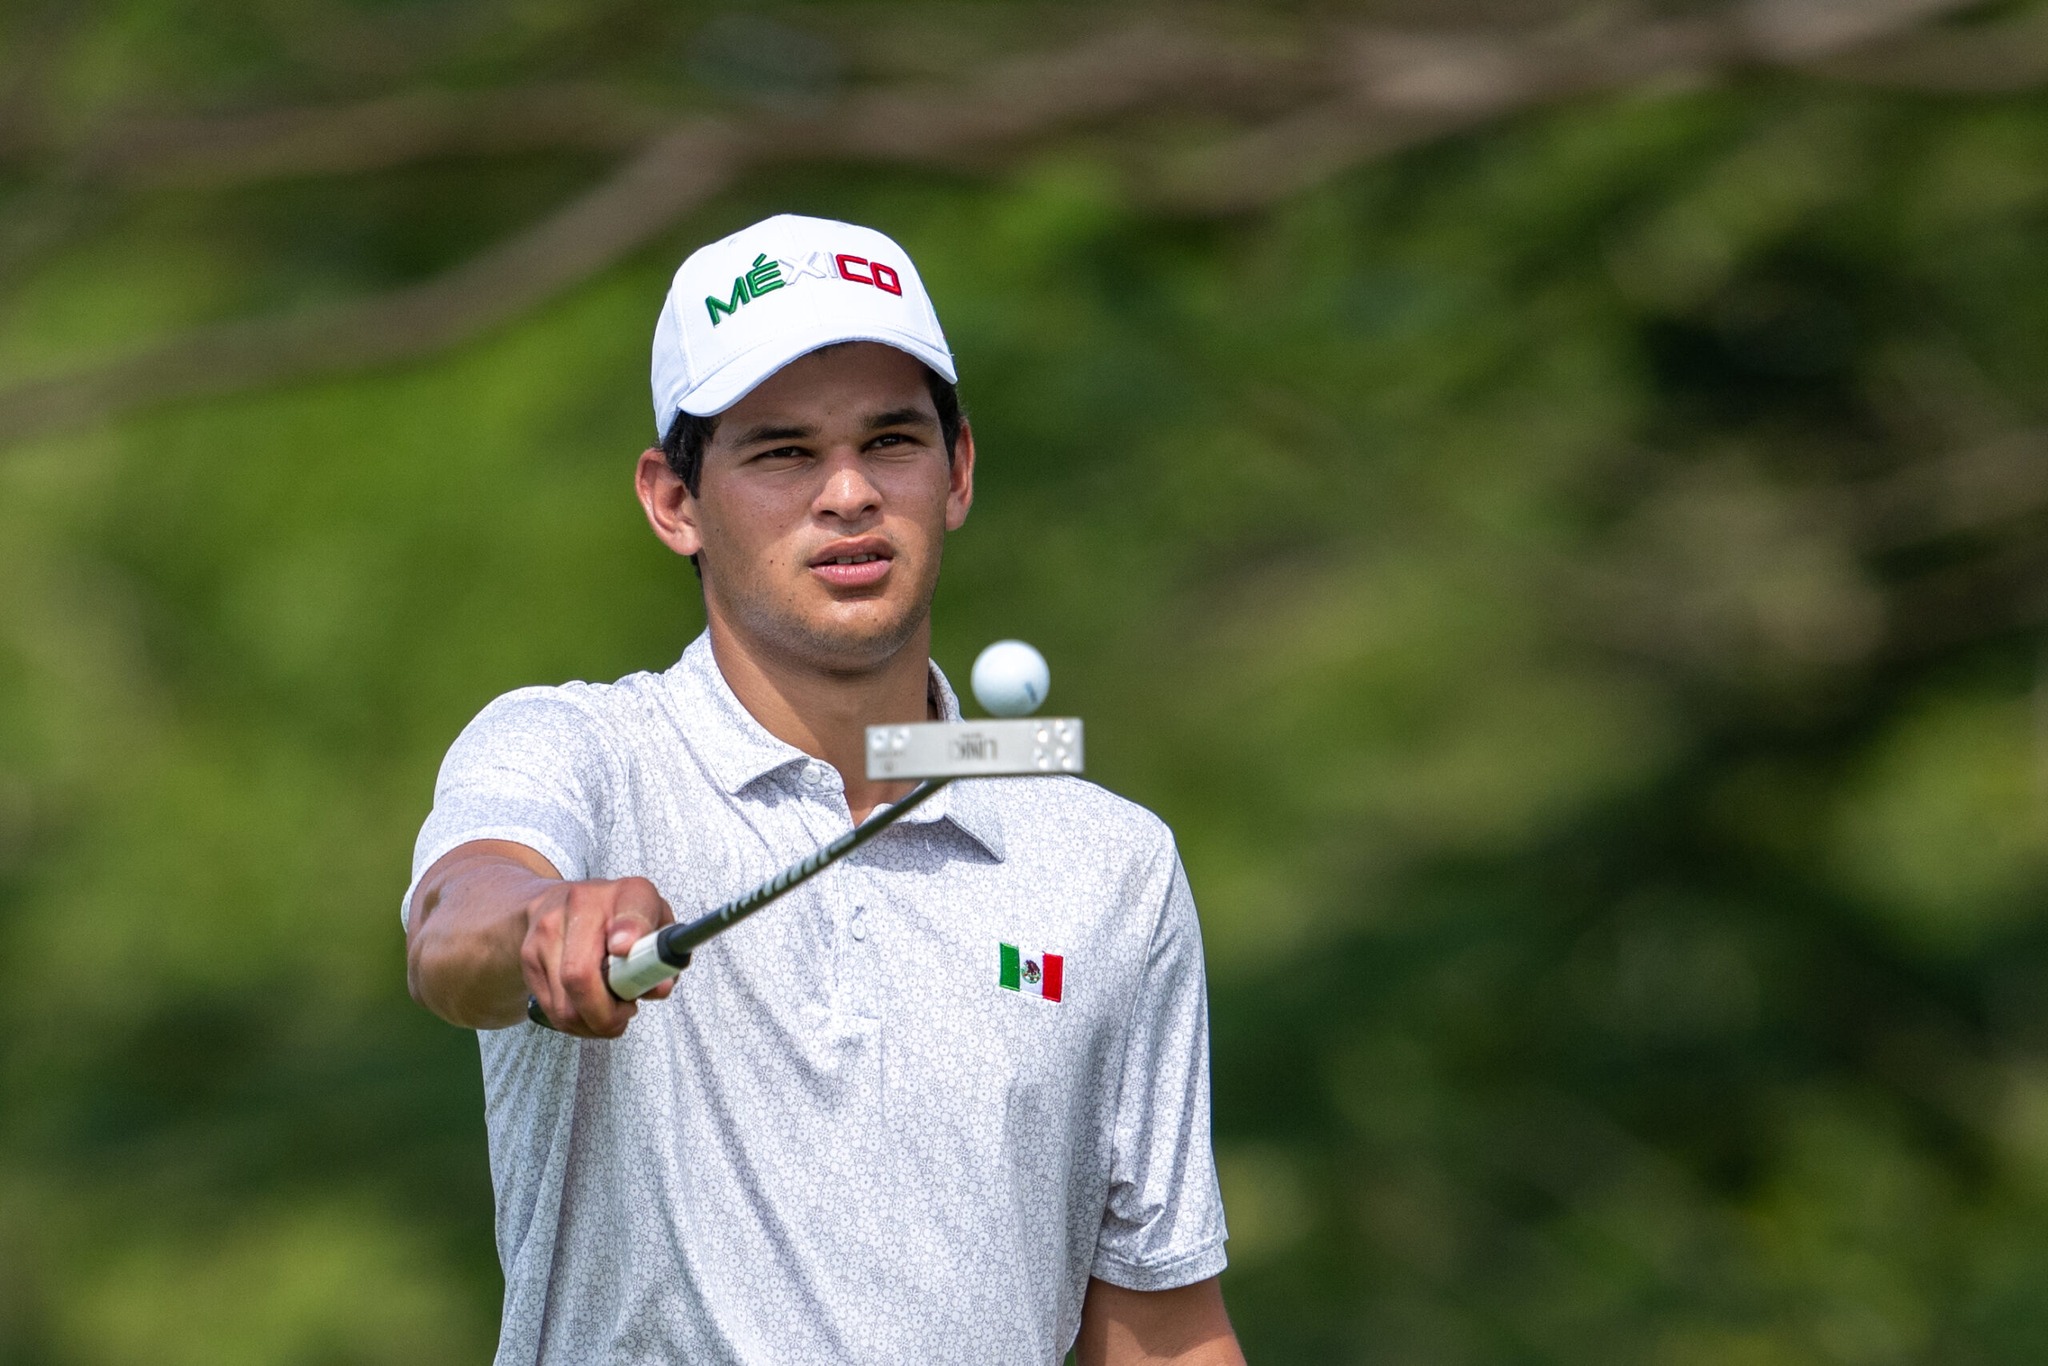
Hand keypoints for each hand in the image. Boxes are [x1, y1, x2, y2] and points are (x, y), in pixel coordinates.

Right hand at [520, 876, 675, 1036]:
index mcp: (626, 893)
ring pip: (565, 1004)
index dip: (629, 932)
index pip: (629, 912)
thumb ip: (663, 957)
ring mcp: (548, 930)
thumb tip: (658, 987)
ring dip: (592, 1023)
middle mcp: (582, 904)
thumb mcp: (655, 925)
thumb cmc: (621, 918)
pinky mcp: (528, 956)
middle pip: (581, 975)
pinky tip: (589, 1010)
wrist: (560, 902)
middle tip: (625, 1013)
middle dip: (607, 1014)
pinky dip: (576, 1023)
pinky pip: (552, 1009)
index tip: (624, 949)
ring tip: (610, 1013)